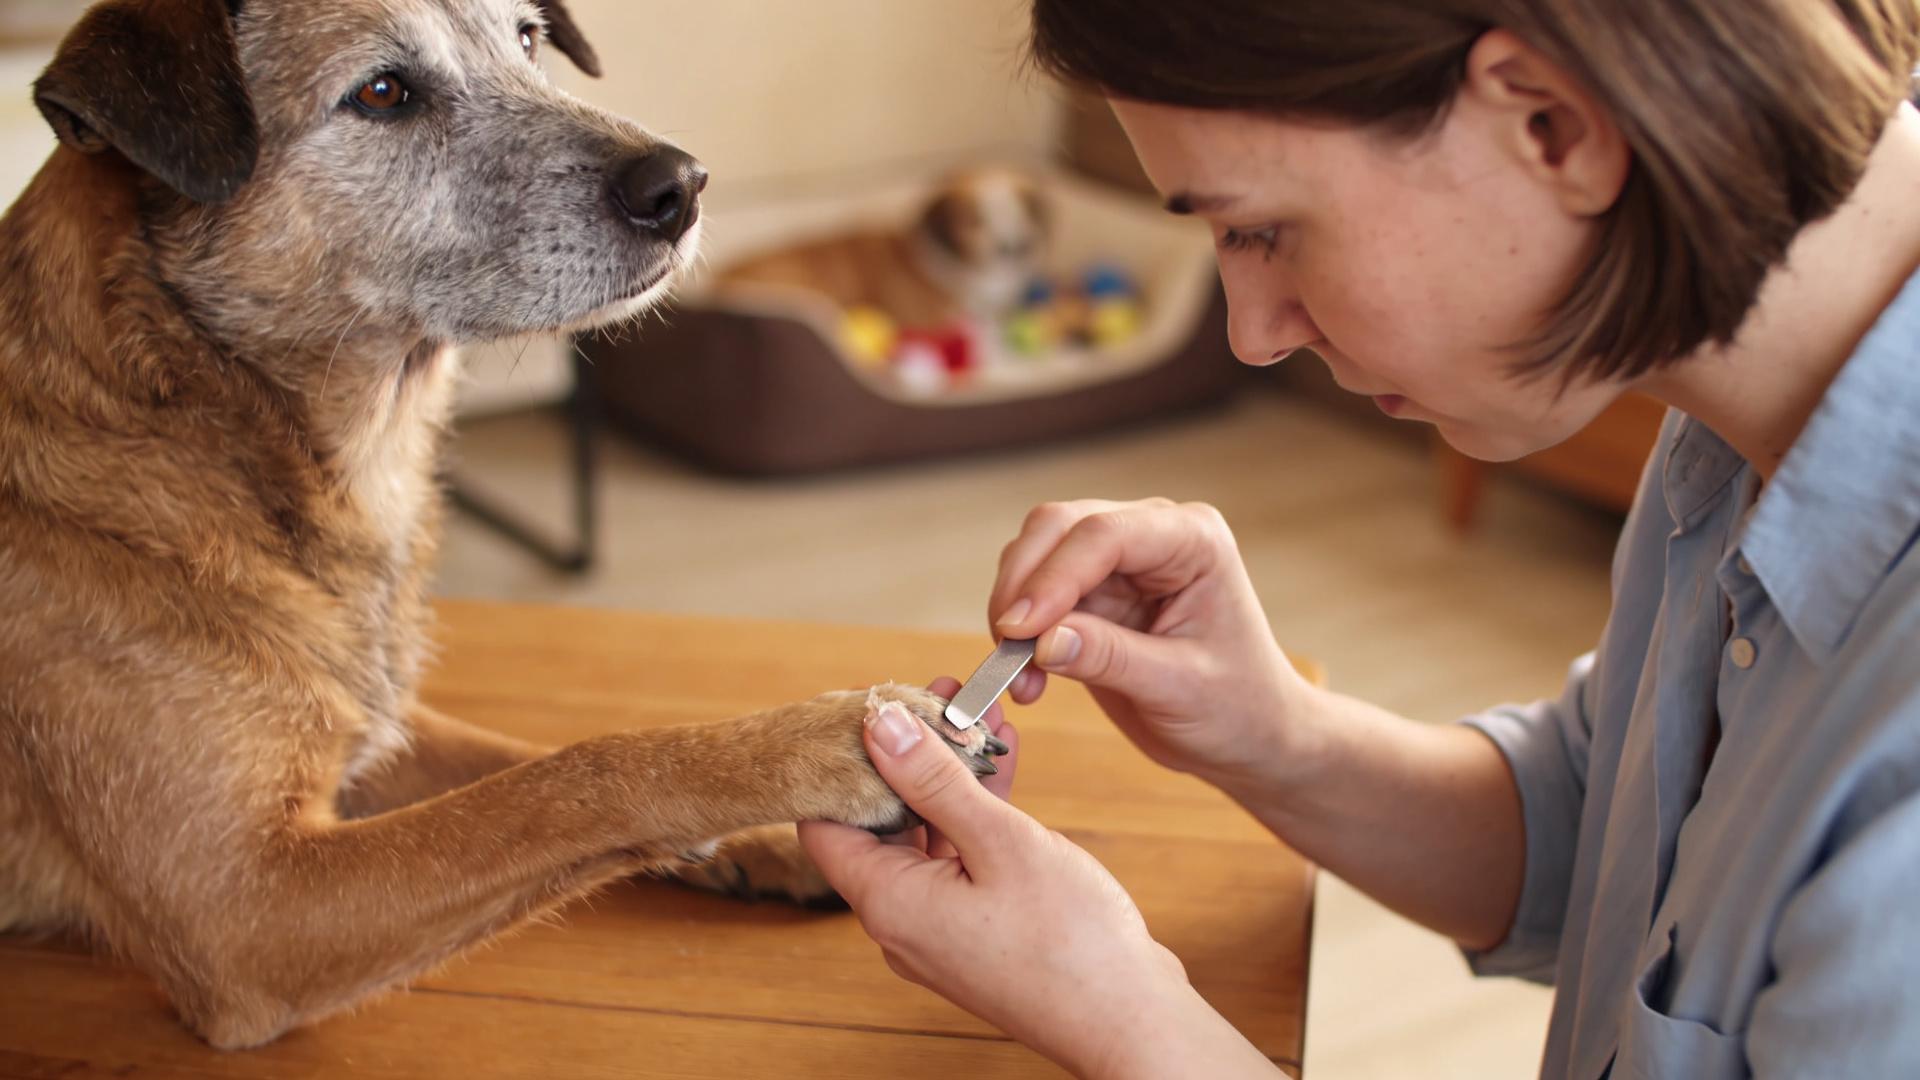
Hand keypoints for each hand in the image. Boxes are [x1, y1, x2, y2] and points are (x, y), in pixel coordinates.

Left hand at [798, 678, 1204, 1077]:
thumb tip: (878, 724)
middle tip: (933, 693)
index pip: (824, 820)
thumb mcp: (1000, 842)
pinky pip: (959, 857)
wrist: (1129, 1020)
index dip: (839, 760)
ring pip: (923, 835)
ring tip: (972, 711)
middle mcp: (902, 920)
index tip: (867, 705)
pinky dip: (974, 810)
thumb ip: (934, 780)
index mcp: (889, 903)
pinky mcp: (976, 930)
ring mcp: (939, 928)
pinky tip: (1002, 758)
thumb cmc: (1070, 943)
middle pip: (876, 822)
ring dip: (945, 775)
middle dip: (903, 755)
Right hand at [989, 499, 1313, 788]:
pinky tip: (1028, 678)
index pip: (1105, 533)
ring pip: (1035, 556)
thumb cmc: (1238, 707)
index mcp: (1192, 539)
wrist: (1250, 734)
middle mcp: (1152, 533)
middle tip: (1006, 649)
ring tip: (1021, 676)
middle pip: (1058, 528)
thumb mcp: (1180, 688)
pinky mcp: (1092, 593)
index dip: (1053, 577)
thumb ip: (1110, 658)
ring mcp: (1118, 561)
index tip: (1019, 629)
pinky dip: (1019, 633)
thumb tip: (1038, 641)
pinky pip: (1034, 596)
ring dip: (1014, 612)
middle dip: (1023, 586)